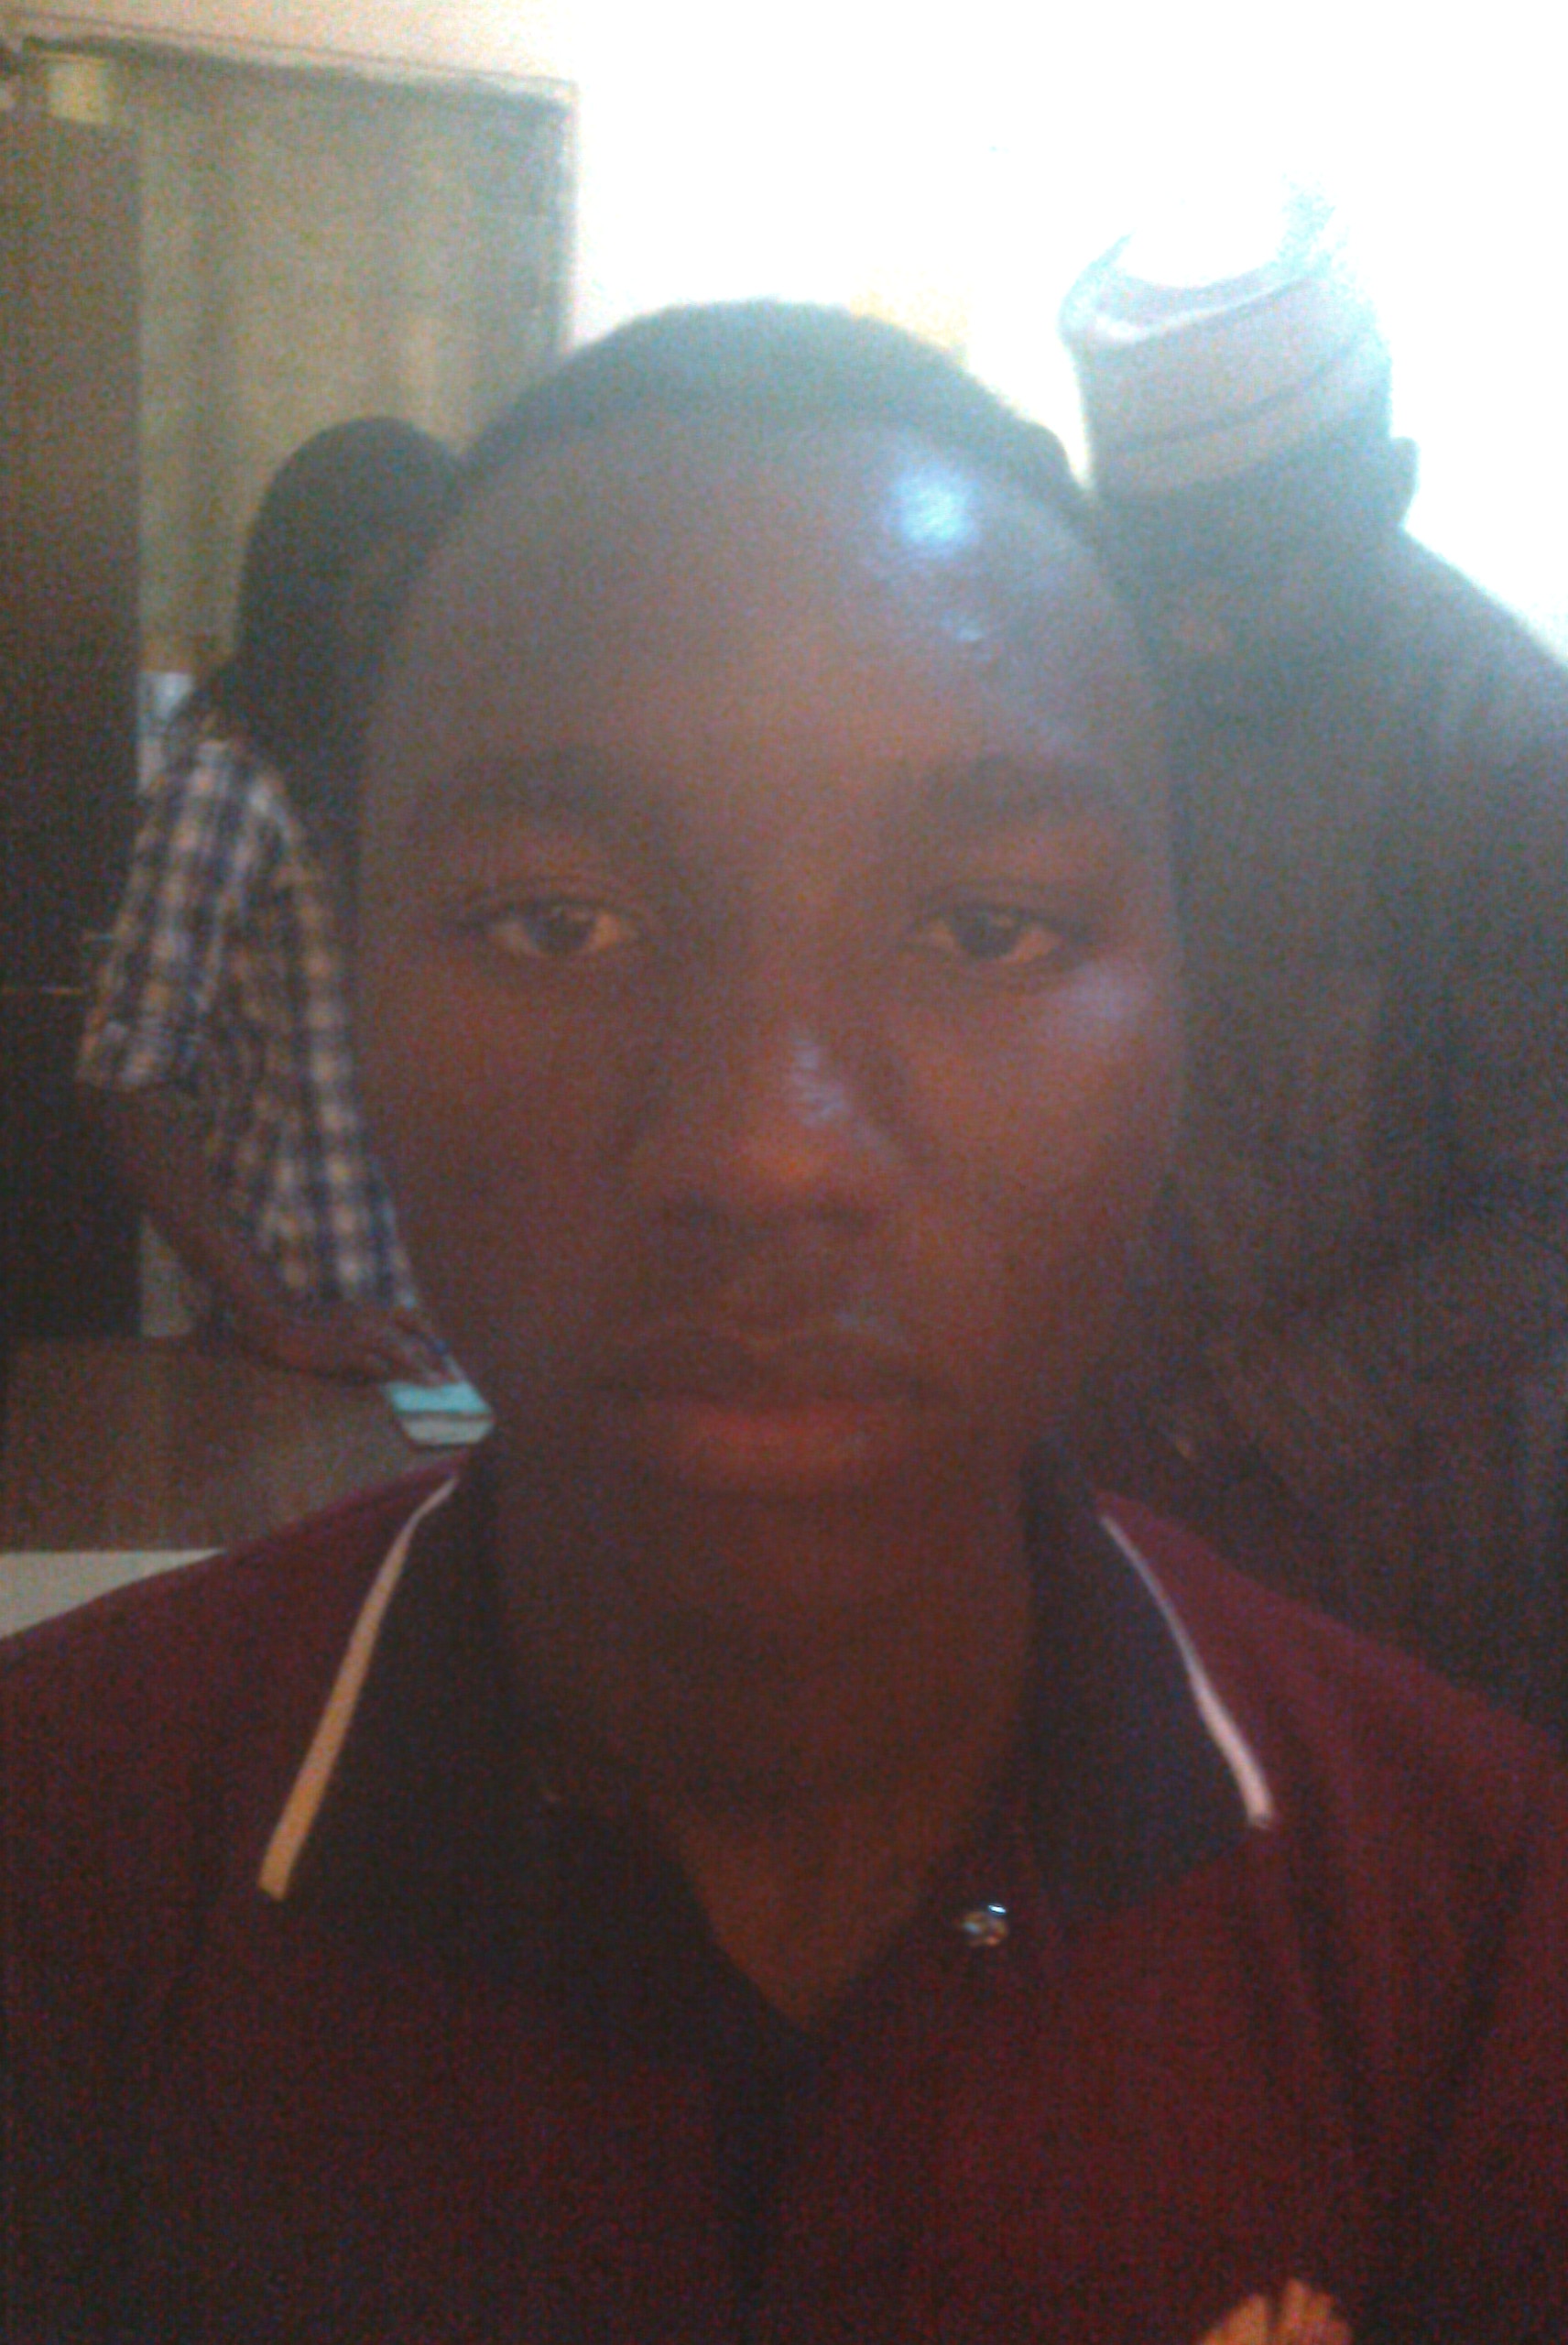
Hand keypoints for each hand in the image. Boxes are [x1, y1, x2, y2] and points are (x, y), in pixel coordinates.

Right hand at [234, 1299, 444, 1383]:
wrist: (283, 1324)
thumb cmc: (314, 1323)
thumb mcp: (348, 1316)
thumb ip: (371, 1327)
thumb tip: (394, 1350)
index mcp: (373, 1308)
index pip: (413, 1320)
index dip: (432, 1339)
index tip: (445, 1356)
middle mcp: (371, 1318)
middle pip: (412, 1340)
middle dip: (434, 1360)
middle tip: (450, 1378)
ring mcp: (360, 1335)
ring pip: (400, 1353)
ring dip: (421, 1371)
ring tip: (436, 1385)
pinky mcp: (347, 1353)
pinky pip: (377, 1366)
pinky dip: (391, 1377)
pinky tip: (402, 1387)